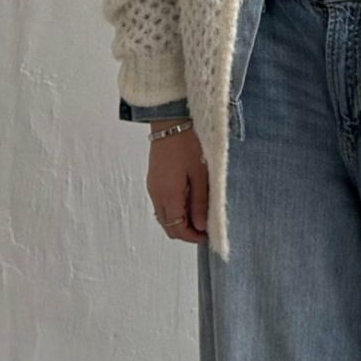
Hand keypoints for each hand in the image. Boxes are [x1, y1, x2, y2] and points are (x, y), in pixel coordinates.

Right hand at [148, 124, 209, 243]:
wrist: (171, 123)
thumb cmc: (188, 144)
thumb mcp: (200, 175)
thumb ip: (200, 203)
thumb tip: (200, 226)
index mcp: (168, 194)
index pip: (177, 228)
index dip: (192, 237)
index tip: (207, 236)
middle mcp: (156, 194)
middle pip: (168, 226)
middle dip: (186, 232)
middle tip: (205, 228)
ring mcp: (153, 188)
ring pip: (164, 217)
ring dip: (180, 221)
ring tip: (199, 215)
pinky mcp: (154, 181)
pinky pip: (162, 205)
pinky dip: (174, 210)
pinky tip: (189, 203)